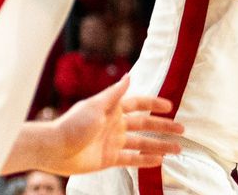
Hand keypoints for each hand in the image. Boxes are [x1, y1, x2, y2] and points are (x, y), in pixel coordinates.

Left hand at [42, 79, 182, 174]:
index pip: (139, 104)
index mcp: (114, 109)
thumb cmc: (73, 124)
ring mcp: (114, 142)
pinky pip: (132, 159)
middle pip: (146, 125)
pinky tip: (159, 161)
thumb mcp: (96, 105)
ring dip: (160, 145)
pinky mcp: (109, 159)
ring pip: (143, 143)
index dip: (154, 104)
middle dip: (164, 127)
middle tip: (182, 130)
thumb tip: (129, 75)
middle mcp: (116, 125)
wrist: (54, 149)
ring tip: (177, 148)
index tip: (170, 106)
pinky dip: (145, 160)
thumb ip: (115, 93)